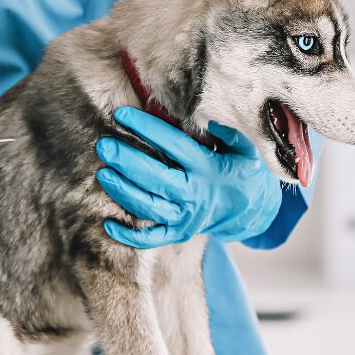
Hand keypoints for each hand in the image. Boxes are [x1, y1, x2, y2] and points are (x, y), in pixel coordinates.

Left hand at [95, 107, 282, 248]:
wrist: (252, 212)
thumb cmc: (243, 174)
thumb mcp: (246, 150)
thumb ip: (229, 134)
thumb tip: (209, 121)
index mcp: (208, 169)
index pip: (174, 145)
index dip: (147, 128)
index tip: (123, 115)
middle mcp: (194, 195)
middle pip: (155, 178)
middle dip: (126, 161)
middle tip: (104, 146)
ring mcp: (185, 217)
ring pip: (148, 207)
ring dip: (123, 191)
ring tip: (103, 174)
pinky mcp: (178, 233)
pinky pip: (151, 239)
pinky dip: (129, 236)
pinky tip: (108, 224)